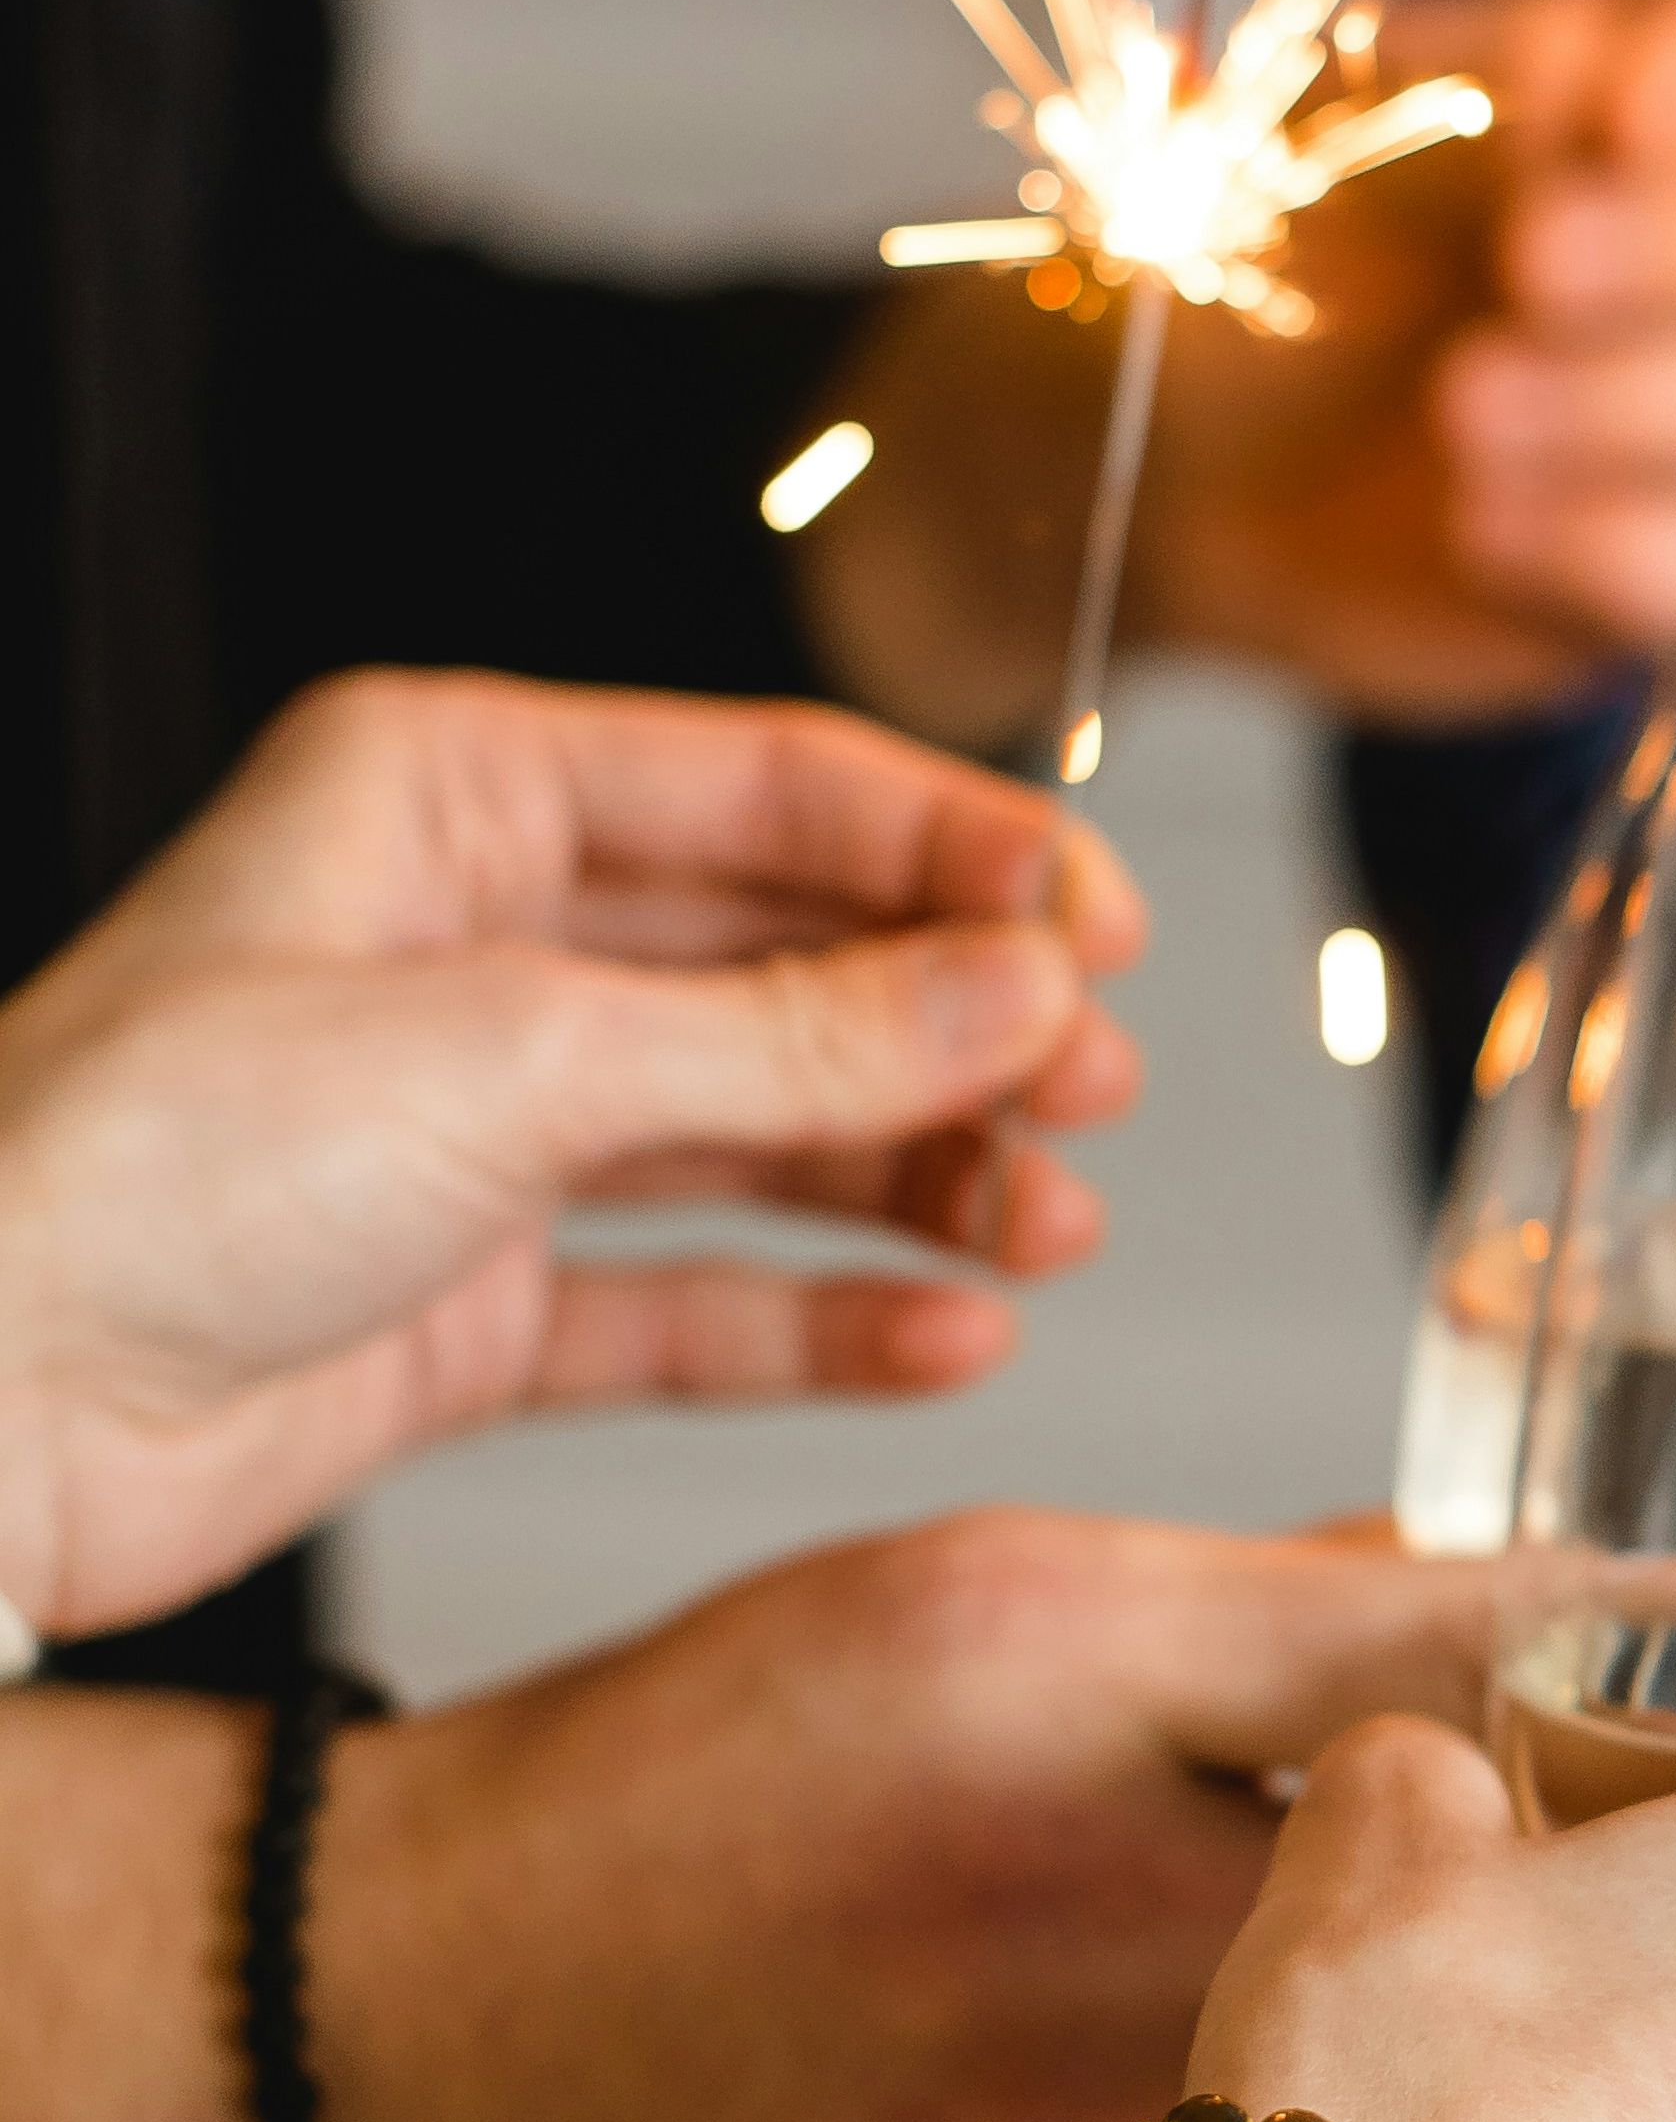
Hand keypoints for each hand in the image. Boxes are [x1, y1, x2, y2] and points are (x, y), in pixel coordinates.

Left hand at [0, 669, 1145, 1637]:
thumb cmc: (129, 1176)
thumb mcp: (517, 1058)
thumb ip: (798, 1032)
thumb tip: (1019, 990)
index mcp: (455, 797)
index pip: (778, 789)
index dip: (960, 853)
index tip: (1100, 931)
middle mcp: (478, 944)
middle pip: (795, 960)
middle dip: (956, 1027)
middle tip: (1090, 1087)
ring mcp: (483, 1125)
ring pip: (769, 1129)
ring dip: (921, 1177)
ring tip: (1047, 1223)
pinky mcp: (476, 1295)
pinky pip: (700, 1295)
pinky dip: (829, 1316)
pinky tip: (945, 1333)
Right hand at [297, 1521, 1503, 2121]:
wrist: (399, 2064)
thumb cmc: (682, 1797)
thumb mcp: (977, 1607)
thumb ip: (1269, 1599)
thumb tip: (1515, 1590)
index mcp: (1077, 1694)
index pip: (1472, 1639)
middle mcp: (1092, 1935)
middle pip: (1491, 1896)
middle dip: (1646, 1863)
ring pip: (1421, 2085)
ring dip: (1540, 2044)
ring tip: (1622, 2019)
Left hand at [803, 0, 1675, 741]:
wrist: (1186, 456)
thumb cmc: (1276, 260)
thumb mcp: (1335, 126)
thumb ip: (1472, 83)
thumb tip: (1587, 75)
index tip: (1613, 118)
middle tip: (1523, 272)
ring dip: (1645, 404)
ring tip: (1461, 414)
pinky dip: (1637, 561)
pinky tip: (1486, 532)